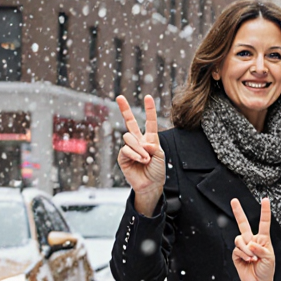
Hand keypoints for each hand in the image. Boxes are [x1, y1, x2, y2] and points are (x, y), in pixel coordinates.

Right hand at [116, 95, 165, 216]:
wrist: (150, 184)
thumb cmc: (157, 170)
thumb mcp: (160, 156)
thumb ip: (153, 146)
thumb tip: (142, 142)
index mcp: (150, 139)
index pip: (149, 122)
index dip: (149, 110)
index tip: (149, 97)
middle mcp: (138, 141)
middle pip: (130, 122)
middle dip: (124, 109)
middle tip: (119, 97)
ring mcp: (129, 148)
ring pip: (129, 138)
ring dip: (139, 149)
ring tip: (146, 159)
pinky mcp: (122, 156)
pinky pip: (126, 150)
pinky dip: (135, 155)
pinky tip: (140, 161)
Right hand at [231, 198, 276, 280]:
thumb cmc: (267, 269)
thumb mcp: (269, 258)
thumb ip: (261, 249)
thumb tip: (250, 244)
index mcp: (263, 239)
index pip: (264, 223)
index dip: (265, 211)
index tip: (265, 200)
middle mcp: (252, 240)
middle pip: (243, 224)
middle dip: (238, 212)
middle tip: (233, 200)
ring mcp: (243, 247)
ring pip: (240, 239)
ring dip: (247, 249)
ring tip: (253, 258)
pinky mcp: (236, 254)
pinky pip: (237, 249)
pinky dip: (244, 255)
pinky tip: (248, 261)